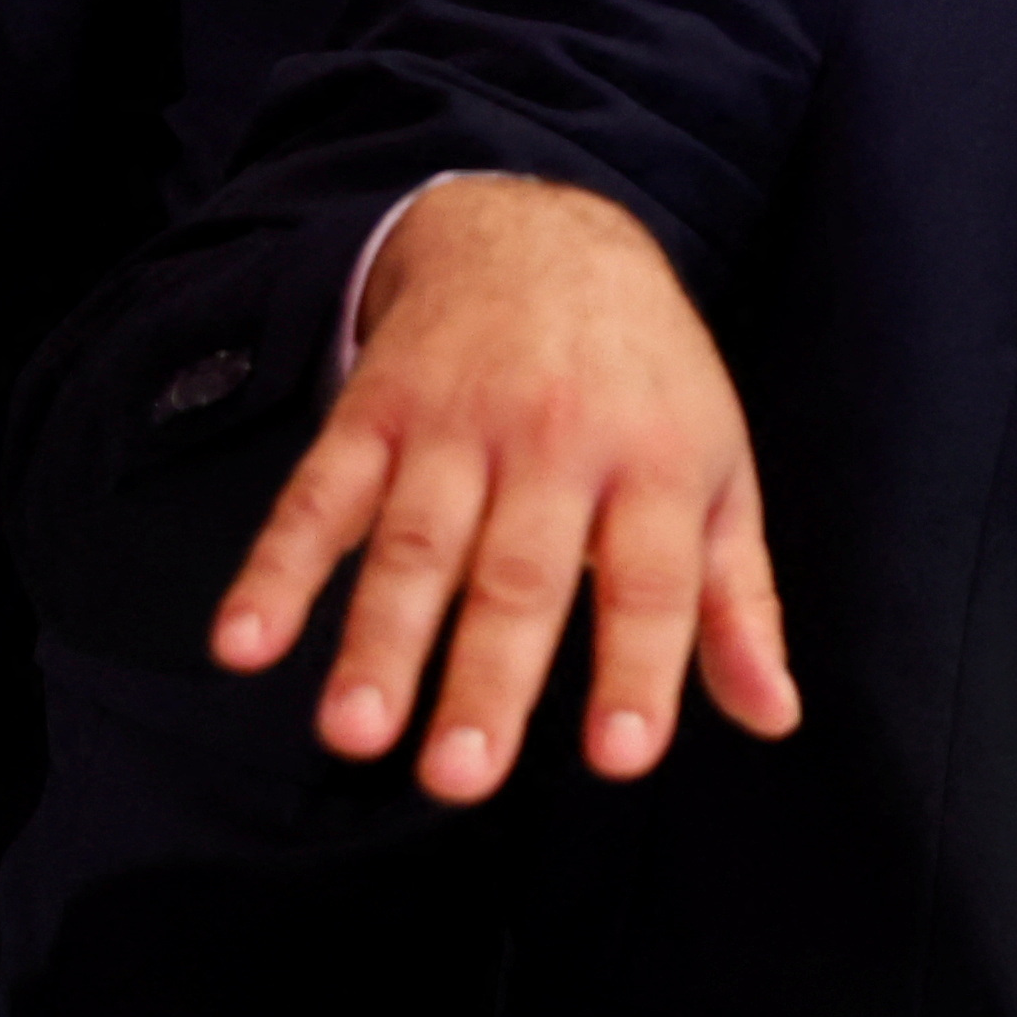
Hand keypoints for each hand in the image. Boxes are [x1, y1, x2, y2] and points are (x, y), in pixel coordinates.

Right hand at [205, 175, 798, 802]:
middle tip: (459, 778)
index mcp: (654, 464)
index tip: (621, 755)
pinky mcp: (373, 412)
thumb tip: (774, 718)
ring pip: (414, 545)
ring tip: (354, 733)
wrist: (543, 237)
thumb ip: (737, 603)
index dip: (638, 667)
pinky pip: (318, 495)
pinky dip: (275, 569)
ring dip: (377, 641)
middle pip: (517, 575)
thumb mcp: (717, 474)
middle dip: (486, 678)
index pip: (651, 580)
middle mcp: (555, 442)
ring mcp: (456, 424)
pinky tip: (242, 644)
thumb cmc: (646, 386)